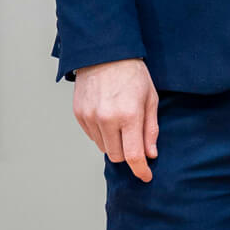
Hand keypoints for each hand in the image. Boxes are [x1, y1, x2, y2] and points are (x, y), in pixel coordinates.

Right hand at [73, 59, 158, 180]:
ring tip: (120, 123)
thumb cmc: (132, 74)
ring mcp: (90, 117)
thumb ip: (151, 129)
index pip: (134, 156)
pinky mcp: (79, 114)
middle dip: (128, 154)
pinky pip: (92, 136)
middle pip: (117, 156)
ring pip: (103, 148)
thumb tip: (151, 154)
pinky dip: (102, 134)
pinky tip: (108, 118)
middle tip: (134, 140)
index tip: (146, 176)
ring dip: (114, 143)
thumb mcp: (150, 99)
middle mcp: (107, 119)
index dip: (141, 170)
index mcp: (129, 115)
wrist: (105, 53)